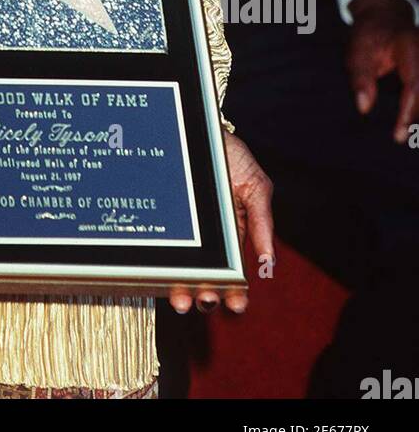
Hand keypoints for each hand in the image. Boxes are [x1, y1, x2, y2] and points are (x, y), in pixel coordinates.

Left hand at [168, 132, 272, 315]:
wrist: (198, 127)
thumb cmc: (230, 155)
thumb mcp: (255, 185)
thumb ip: (262, 222)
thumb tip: (269, 263)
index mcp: (233, 233)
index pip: (235, 271)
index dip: (236, 291)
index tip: (236, 304)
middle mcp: (208, 237)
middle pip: (207, 276)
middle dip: (207, 294)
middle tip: (204, 301)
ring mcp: (185, 231)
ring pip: (183, 268)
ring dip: (182, 286)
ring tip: (180, 298)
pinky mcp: (164, 220)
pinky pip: (163, 247)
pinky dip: (162, 264)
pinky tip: (161, 275)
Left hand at [347, 0, 418, 143]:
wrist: (385, 16)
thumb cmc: (369, 36)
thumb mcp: (357, 52)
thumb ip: (361, 79)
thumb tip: (364, 108)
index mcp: (410, 47)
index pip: (414, 85)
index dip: (408, 113)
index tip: (398, 136)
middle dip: (418, 117)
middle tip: (406, 140)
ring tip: (414, 137)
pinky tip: (416, 125)